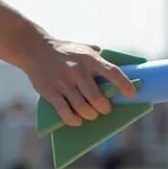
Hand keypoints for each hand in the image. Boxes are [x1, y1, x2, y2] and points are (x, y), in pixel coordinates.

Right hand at [17, 38, 137, 126]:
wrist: (34, 48)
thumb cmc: (64, 50)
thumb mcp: (83, 47)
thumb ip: (99, 56)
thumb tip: (119, 68)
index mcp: (89, 58)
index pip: (112, 73)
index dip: (124, 85)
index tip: (132, 95)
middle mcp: (78, 70)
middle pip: (97, 98)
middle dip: (104, 108)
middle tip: (106, 109)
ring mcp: (63, 82)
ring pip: (82, 108)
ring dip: (90, 115)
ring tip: (92, 115)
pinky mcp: (50, 92)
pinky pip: (65, 112)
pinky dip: (73, 120)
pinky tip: (77, 120)